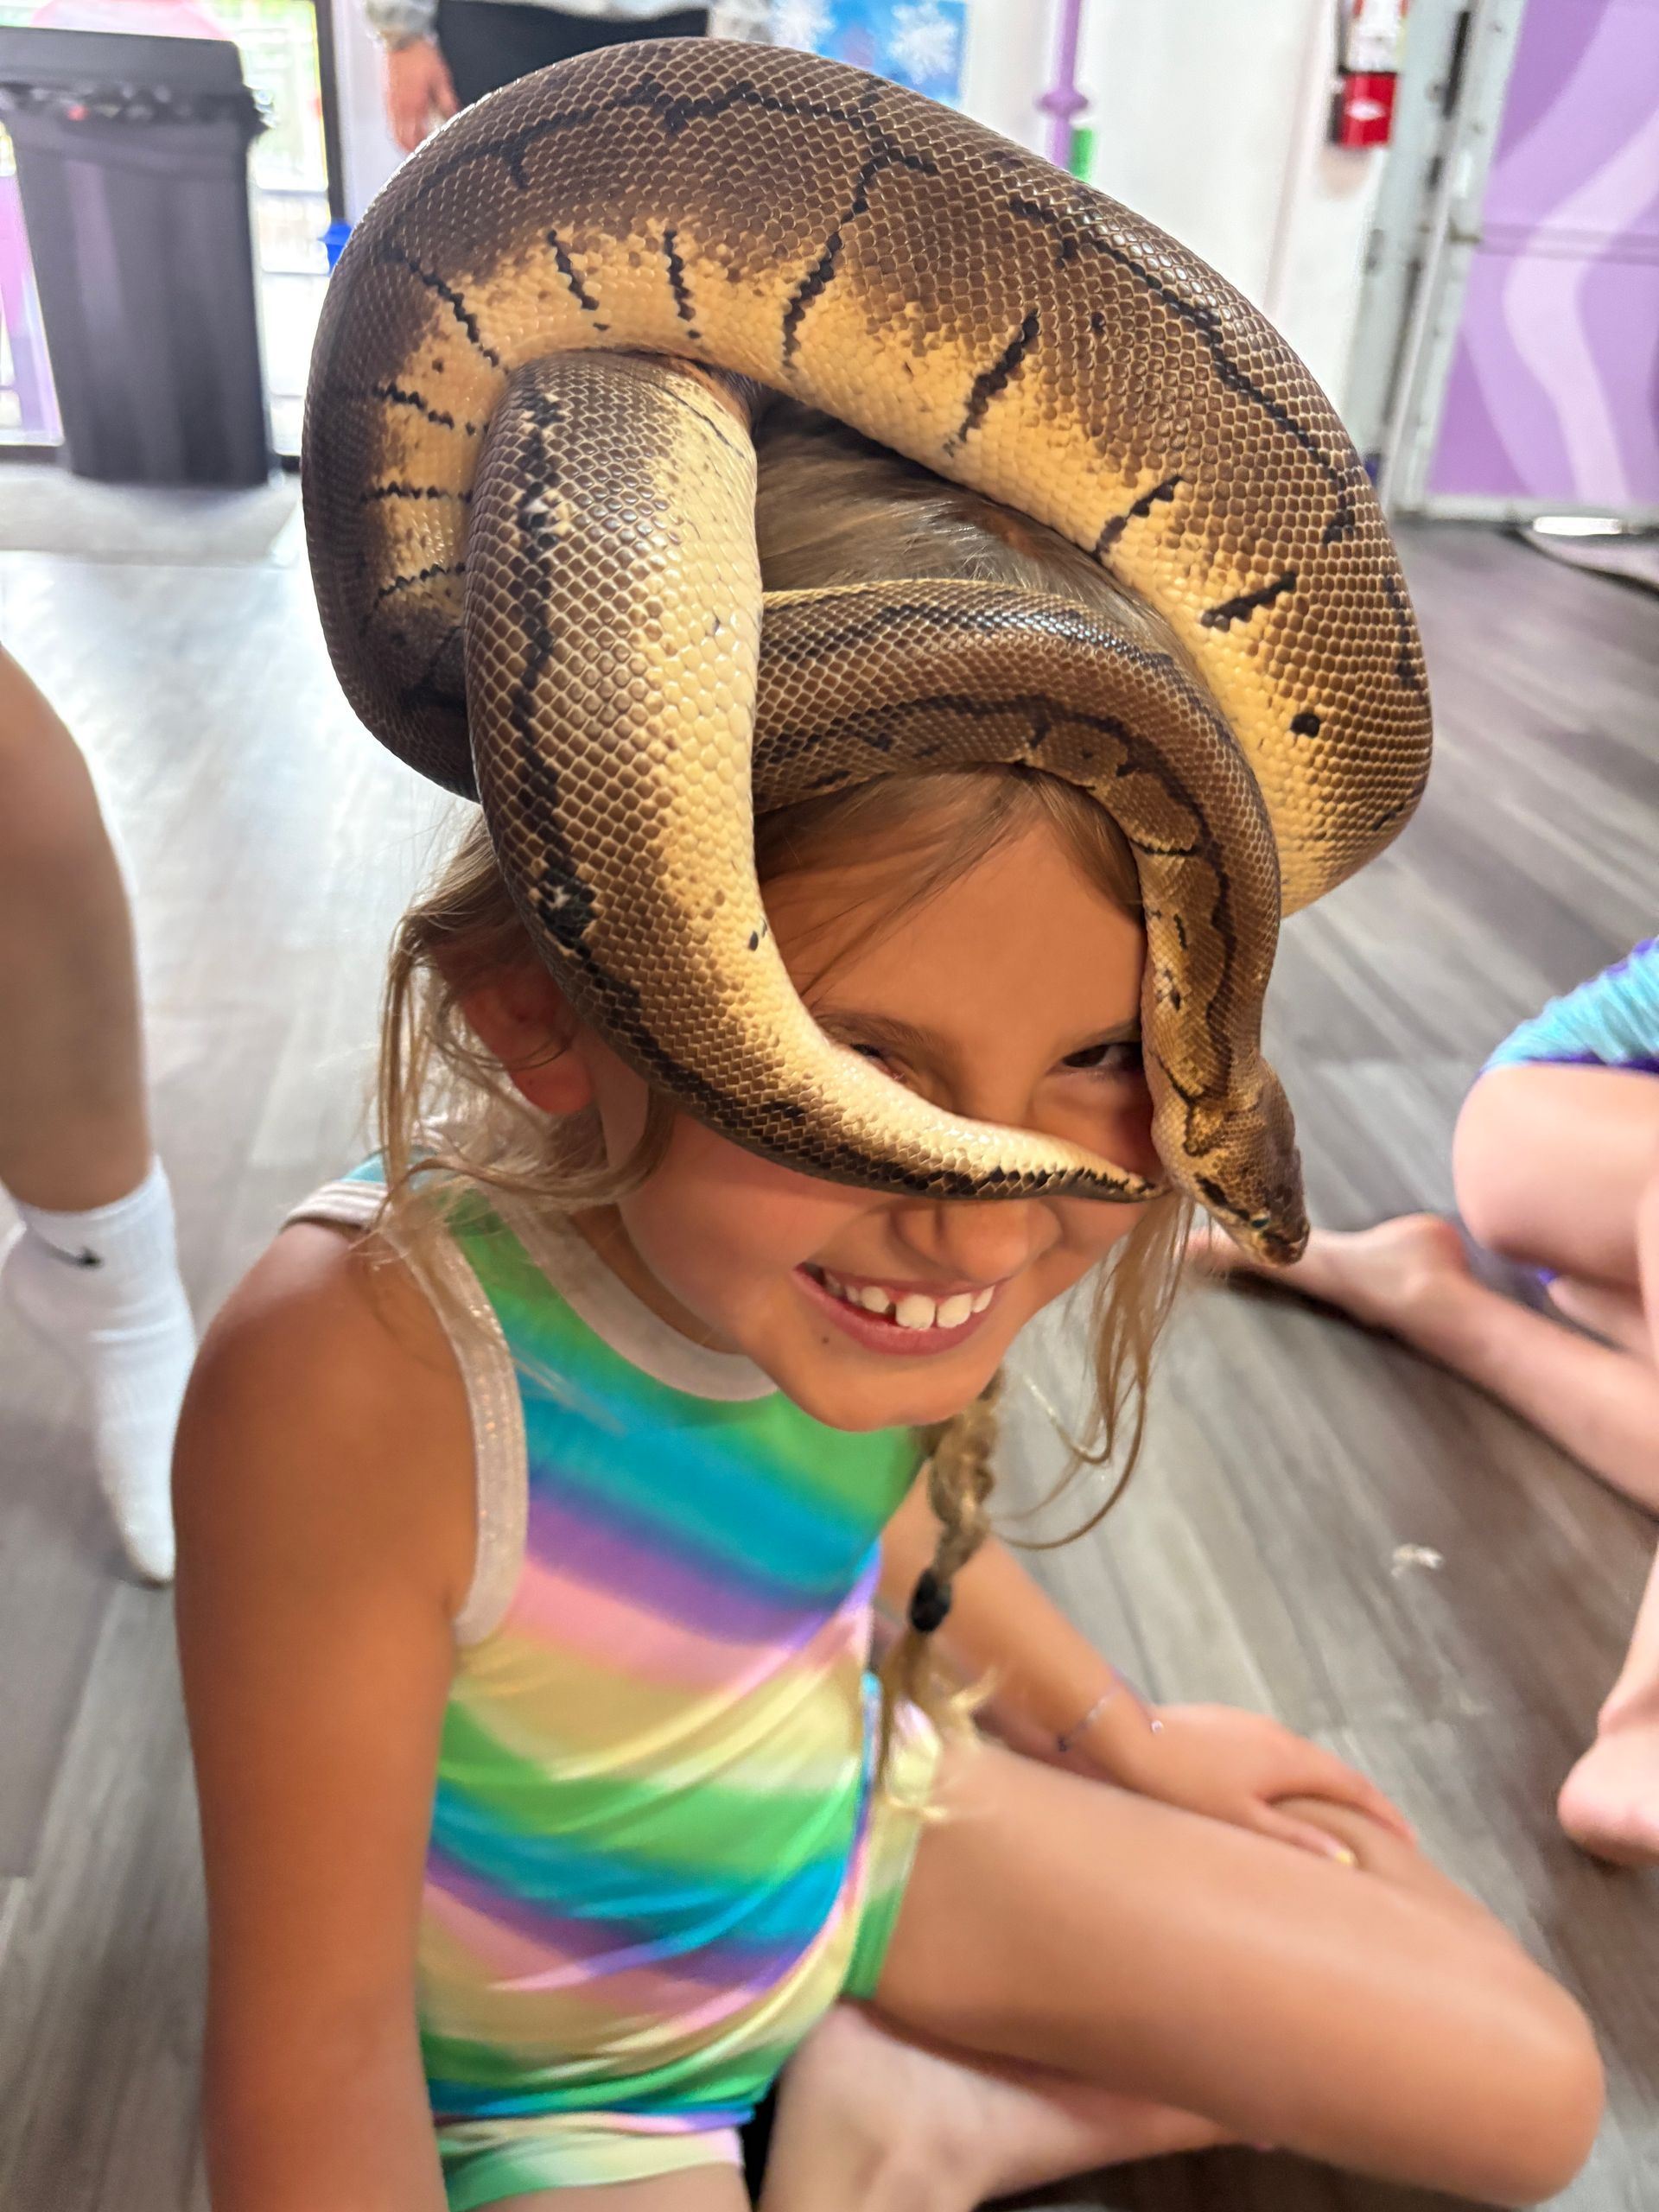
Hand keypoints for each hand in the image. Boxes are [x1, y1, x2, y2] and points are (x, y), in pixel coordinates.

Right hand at [386, 38, 457, 152]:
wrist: (401, 37)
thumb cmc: (420, 55)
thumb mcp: (441, 79)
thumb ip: (447, 102)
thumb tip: (454, 118)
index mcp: (415, 105)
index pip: (418, 138)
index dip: (425, 150)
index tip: (434, 154)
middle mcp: (400, 107)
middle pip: (402, 141)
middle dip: (412, 152)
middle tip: (423, 157)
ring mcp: (391, 103)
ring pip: (393, 133)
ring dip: (403, 144)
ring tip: (413, 149)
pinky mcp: (386, 97)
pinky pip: (389, 121)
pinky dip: (396, 131)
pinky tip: (404, 131)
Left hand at [1096, 1702, 1414, 1860]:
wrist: (1124, 1735)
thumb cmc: (1180, 1784)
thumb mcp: (1240, 1820)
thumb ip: (1294, 1840)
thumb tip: (1347, 1860)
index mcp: (1288, 1756)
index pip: (1353, 1785)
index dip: (1384, 1814)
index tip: (1410, 1840)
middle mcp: (1276, 1733)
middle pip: (1331, 1770)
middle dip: (1360, 1803)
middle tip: (1386, 1835)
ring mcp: (1247, 1725)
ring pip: (1299, 1762)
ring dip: (1324, 1790)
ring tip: (1338, 1821)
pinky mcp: (1222, 1725)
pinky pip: (1272, 1755)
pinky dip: (1292, 1780)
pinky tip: (1280, 1798)